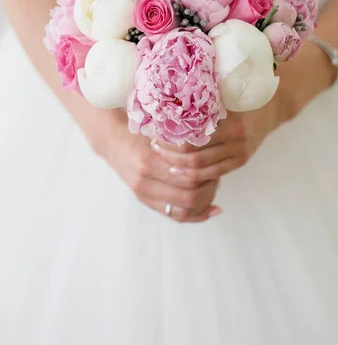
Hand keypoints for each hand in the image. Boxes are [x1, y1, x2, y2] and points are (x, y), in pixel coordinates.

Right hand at [86, 110, 221, 222]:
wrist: (113, 142)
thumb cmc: (140, 131)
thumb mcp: (158, 129)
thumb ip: (179, 137)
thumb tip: (211, 141)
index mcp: (149, 159)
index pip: (188, 175)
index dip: (207, 171)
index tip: (216, 161)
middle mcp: (145, 180)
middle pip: (188, 194)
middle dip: (209, 187)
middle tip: (217, 174)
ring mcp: (144, 193)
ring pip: (184, 209)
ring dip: (204, 200)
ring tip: (213, 187)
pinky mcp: (146, 201)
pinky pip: (175, 216)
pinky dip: (196, 215)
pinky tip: (212, 209)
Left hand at [152, 42, 333, 181]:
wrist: (274, 104)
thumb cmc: (241, 89)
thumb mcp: (224, 84)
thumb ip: (201, 86)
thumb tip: (164, 81)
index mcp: (230, 116)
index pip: (192, 134)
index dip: (169, 135)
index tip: (153, 129)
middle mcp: (237, 137)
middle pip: (193, 155)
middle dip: (168, 152)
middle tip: (152, 144)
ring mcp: (239, 152)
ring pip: (200, 169)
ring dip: (176, 165)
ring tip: (160, 157)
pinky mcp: (240, 161)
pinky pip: (212, 175)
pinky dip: (192, 175)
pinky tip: (177, 169)